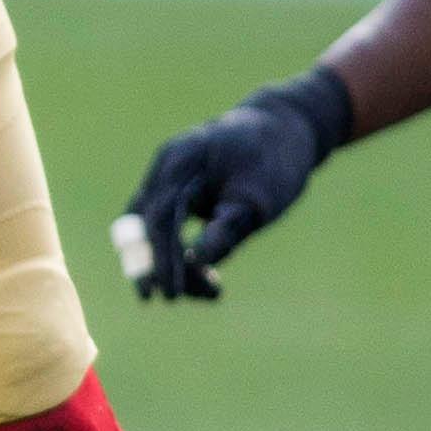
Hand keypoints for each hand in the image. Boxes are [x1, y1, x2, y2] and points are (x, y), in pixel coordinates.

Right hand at [115, 69, 352, 300]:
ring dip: (171, 262)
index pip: (160, 218)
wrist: (282, 131)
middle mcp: (166, 166)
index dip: (162, 260)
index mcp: (183, 160)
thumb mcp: (261, 198)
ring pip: (152, 228)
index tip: (172, 295)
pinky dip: (179, 250)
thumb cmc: (274, 162)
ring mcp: (167, 176)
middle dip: (160, 266)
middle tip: (178, 299)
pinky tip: (206, 272)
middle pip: (147, 225)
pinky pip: (165, 224)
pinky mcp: (175, 190)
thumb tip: (199, 259)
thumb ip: (229, 226)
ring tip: (213, 288)